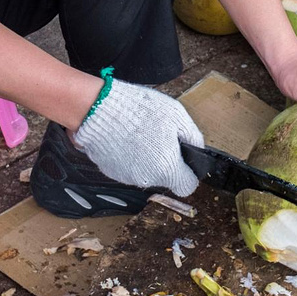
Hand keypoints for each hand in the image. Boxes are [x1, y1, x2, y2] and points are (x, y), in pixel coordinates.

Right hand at [72, 78, 204, 195]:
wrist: (99, 109)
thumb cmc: (138, 110)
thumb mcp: (177, 116)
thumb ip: (193, 137)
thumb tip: (197, 149)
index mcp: (168, 168)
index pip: (187, 186)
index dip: (188, 173)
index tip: (184, 161)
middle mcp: (148, 179)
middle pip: (165, 177)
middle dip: (166, 160)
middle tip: (159, 137)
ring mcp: (127, 177)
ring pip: (146, 172)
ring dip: (147, 158)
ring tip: (140, 134)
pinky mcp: (111, 171)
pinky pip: (127, 167)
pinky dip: (129, 156)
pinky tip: (125, 138)